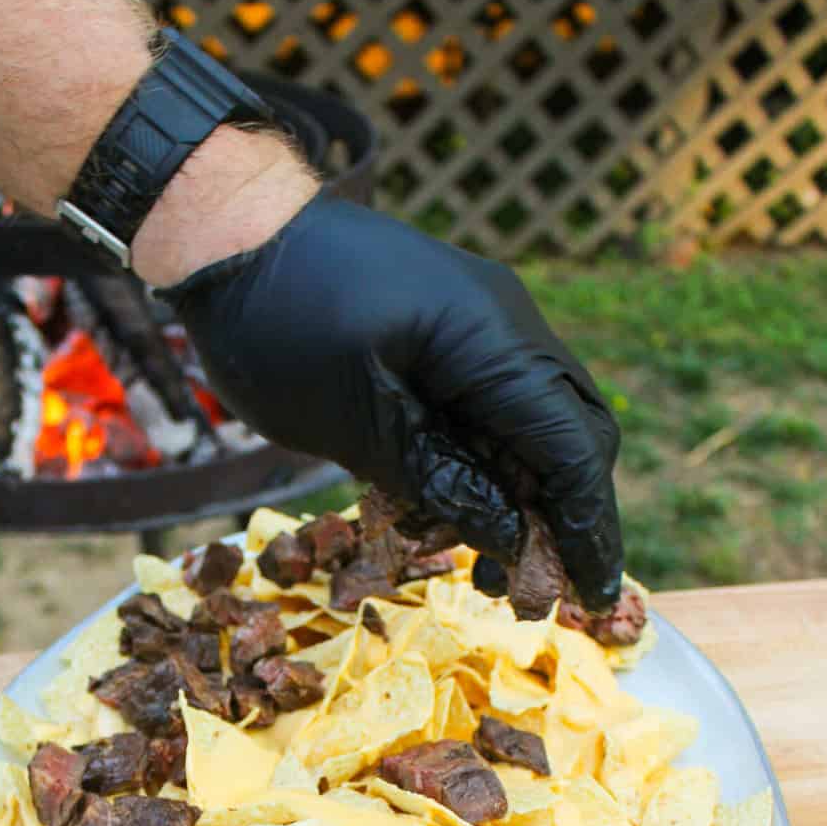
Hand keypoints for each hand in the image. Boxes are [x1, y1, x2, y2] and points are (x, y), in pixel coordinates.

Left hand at [159, 189, 622, 611]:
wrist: (233, 232)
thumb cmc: (278, 324)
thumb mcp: (354, 425)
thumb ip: (439, 482)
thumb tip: (512, 536)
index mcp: (490, 340)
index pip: (572, 447)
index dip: (587, 526)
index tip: (593, 592)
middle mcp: (506, 325)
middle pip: (573, 433)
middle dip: (567, 517)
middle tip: (548, 592)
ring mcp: (482, 324)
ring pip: (536, 424)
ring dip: (525, 497)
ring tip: (495, 569)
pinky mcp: (451, 332)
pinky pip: (493, 406)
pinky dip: (488, 465)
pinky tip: (461, 515)